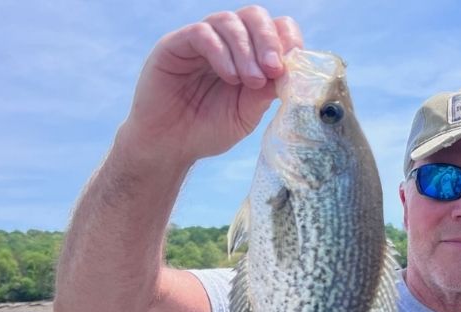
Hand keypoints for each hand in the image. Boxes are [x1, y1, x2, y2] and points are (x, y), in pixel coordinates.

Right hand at [119, 5, 302, 164]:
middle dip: (269, 40)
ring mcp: (200, 41)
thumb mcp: (246, 114)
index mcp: (247, 56)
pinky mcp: (175, 45)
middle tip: (273, 70)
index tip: (291, 66)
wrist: (169, 147)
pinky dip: (221, 53)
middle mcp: (225, 43)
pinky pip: (202, 33)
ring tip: (251, 81)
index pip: (274, 29)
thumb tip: (289, 72)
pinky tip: (229, 77)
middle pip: (254, 16)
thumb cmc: (207, 130)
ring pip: (229, 21)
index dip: (287, 40)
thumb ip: (266, 92)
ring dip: (246, 50)